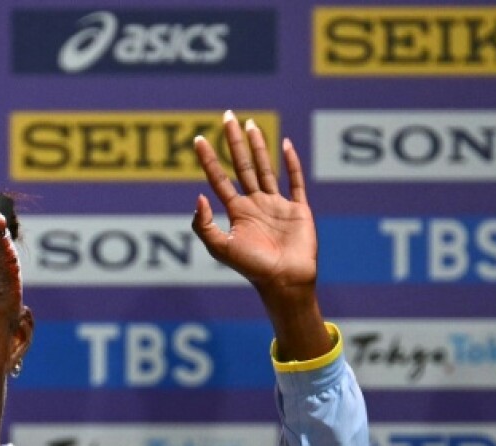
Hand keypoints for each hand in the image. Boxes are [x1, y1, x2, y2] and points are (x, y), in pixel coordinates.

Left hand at [192, 111, 331, 361]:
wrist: (284, 281)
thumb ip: (204, 225)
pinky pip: (294, 181)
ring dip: (257, 145)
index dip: (208, 159)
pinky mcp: (298, 208)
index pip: (218, 179)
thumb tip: (198, 196)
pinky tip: (284, 144)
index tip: (197, 139)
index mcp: (237, 212)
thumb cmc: (251, 269)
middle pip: (242, 165)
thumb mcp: (220, 248)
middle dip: (234, 141)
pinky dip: (290, 162)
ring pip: (265, 167)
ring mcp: (277, 204)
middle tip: (227, 115)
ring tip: (249, 124)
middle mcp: (255, 204)